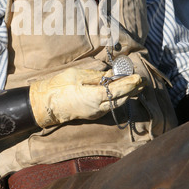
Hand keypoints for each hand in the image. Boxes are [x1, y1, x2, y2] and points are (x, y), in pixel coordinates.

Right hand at [29, 67, 144, 127]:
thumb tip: (110, 75)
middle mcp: (98, 108)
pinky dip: (118, 98)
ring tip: (136, 85)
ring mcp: (96, 113)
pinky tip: (121, 92)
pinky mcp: (93, 114)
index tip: (138, 78)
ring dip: (127, 94)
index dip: (129, 84)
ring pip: (117, 103)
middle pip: (121, 99)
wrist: (46, 104)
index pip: (118, 90)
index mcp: (94, 97)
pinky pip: (110, 105)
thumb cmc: (59, 87)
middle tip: (142, 81)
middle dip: (132, 90)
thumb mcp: (77, 75)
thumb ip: (95, 76)